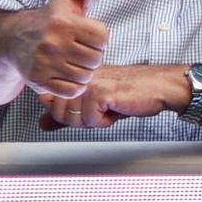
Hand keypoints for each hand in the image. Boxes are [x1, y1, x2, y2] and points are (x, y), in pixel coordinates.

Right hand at [24, 0, 110, 97]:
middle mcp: (52, 42)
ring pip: (85, 76)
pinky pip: (72, 90)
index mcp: (63, 22)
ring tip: (70, 61)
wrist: (13, 41)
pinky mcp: (38, 81)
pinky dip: (72, 85)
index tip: (85, 34)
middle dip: (91, 56)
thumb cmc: (49, 20)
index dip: (97, 37)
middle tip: (77, 50)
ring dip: (82, 71)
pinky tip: (63, 74)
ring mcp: (44, 63)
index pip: (103, 37)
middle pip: (96, 59)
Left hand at [42, 63, 190, 129]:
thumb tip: (43, 124)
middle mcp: (79, 77)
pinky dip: (105, 122)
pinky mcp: (100, 92)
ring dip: (94, 121)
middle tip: (102, 110)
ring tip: (110, 108)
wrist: (159, 87)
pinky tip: (116, 109)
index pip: (51, 103)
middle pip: (59, 113)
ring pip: (72, 118)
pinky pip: (89, 120)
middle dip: (81, 120)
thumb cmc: (132, 93)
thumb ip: (68, 114)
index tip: (91, 107)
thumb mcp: (94, 105)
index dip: (69, 114)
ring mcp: (88, 83)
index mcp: (75, 77)